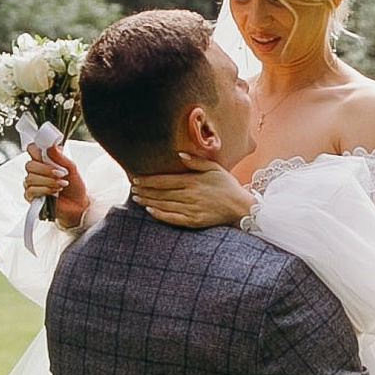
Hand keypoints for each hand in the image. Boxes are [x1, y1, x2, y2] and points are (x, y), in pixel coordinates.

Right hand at [25, 140, 89, 232]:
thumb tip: (52, 145)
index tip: (47, 154)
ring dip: (48, 181)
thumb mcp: (72, 168)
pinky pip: (30, 191)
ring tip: (61, 184)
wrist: (78, 205)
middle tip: (61, 174)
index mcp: (43, 161)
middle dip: (46, 169)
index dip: (37, 151)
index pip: (31, 150)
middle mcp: (35, 172)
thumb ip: (60, 157)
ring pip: (30, 178)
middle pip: (29, 165)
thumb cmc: (74, 186)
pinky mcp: (31, 197)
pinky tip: (54, 192)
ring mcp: (32, 184)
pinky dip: (44, 190)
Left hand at [131, 164, 251, 229]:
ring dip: (148, 201)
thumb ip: (196, 161)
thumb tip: (179, 154)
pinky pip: (173, 218)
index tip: (136, 179)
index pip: (165, 180)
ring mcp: (191, 209)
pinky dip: (160, 214)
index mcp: (193, 181)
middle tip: (132, 189)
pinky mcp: (194, 221)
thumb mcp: (214, 168)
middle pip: (162, 192)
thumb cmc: (228, 186)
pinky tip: (150, 211)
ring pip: (164, 204)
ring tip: (136, 199)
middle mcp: (190, 195)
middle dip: (145, 190)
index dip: (149, 180)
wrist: (241, 208)